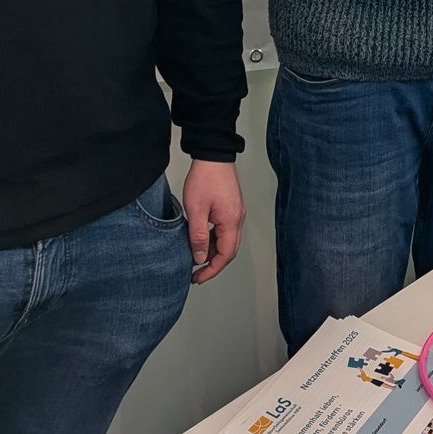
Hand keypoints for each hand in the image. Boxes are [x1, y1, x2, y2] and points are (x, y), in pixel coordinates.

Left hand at [181, 160, 244, 283]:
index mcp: (231, 222)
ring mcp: (236, 213)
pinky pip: (224, 230)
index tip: (198, 278)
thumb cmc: (205, 178)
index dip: (212, 270)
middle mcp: (238, 219)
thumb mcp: (196, 210)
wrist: (213, 155)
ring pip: (226, 241)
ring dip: (212, 252)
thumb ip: (198, 236)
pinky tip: (201, 240)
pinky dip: (214, 240)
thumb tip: (200, 258)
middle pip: (228, 250)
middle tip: (196, 274)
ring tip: (195, 257)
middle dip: (212, 264)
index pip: (225, 255)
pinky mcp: (231, 207)